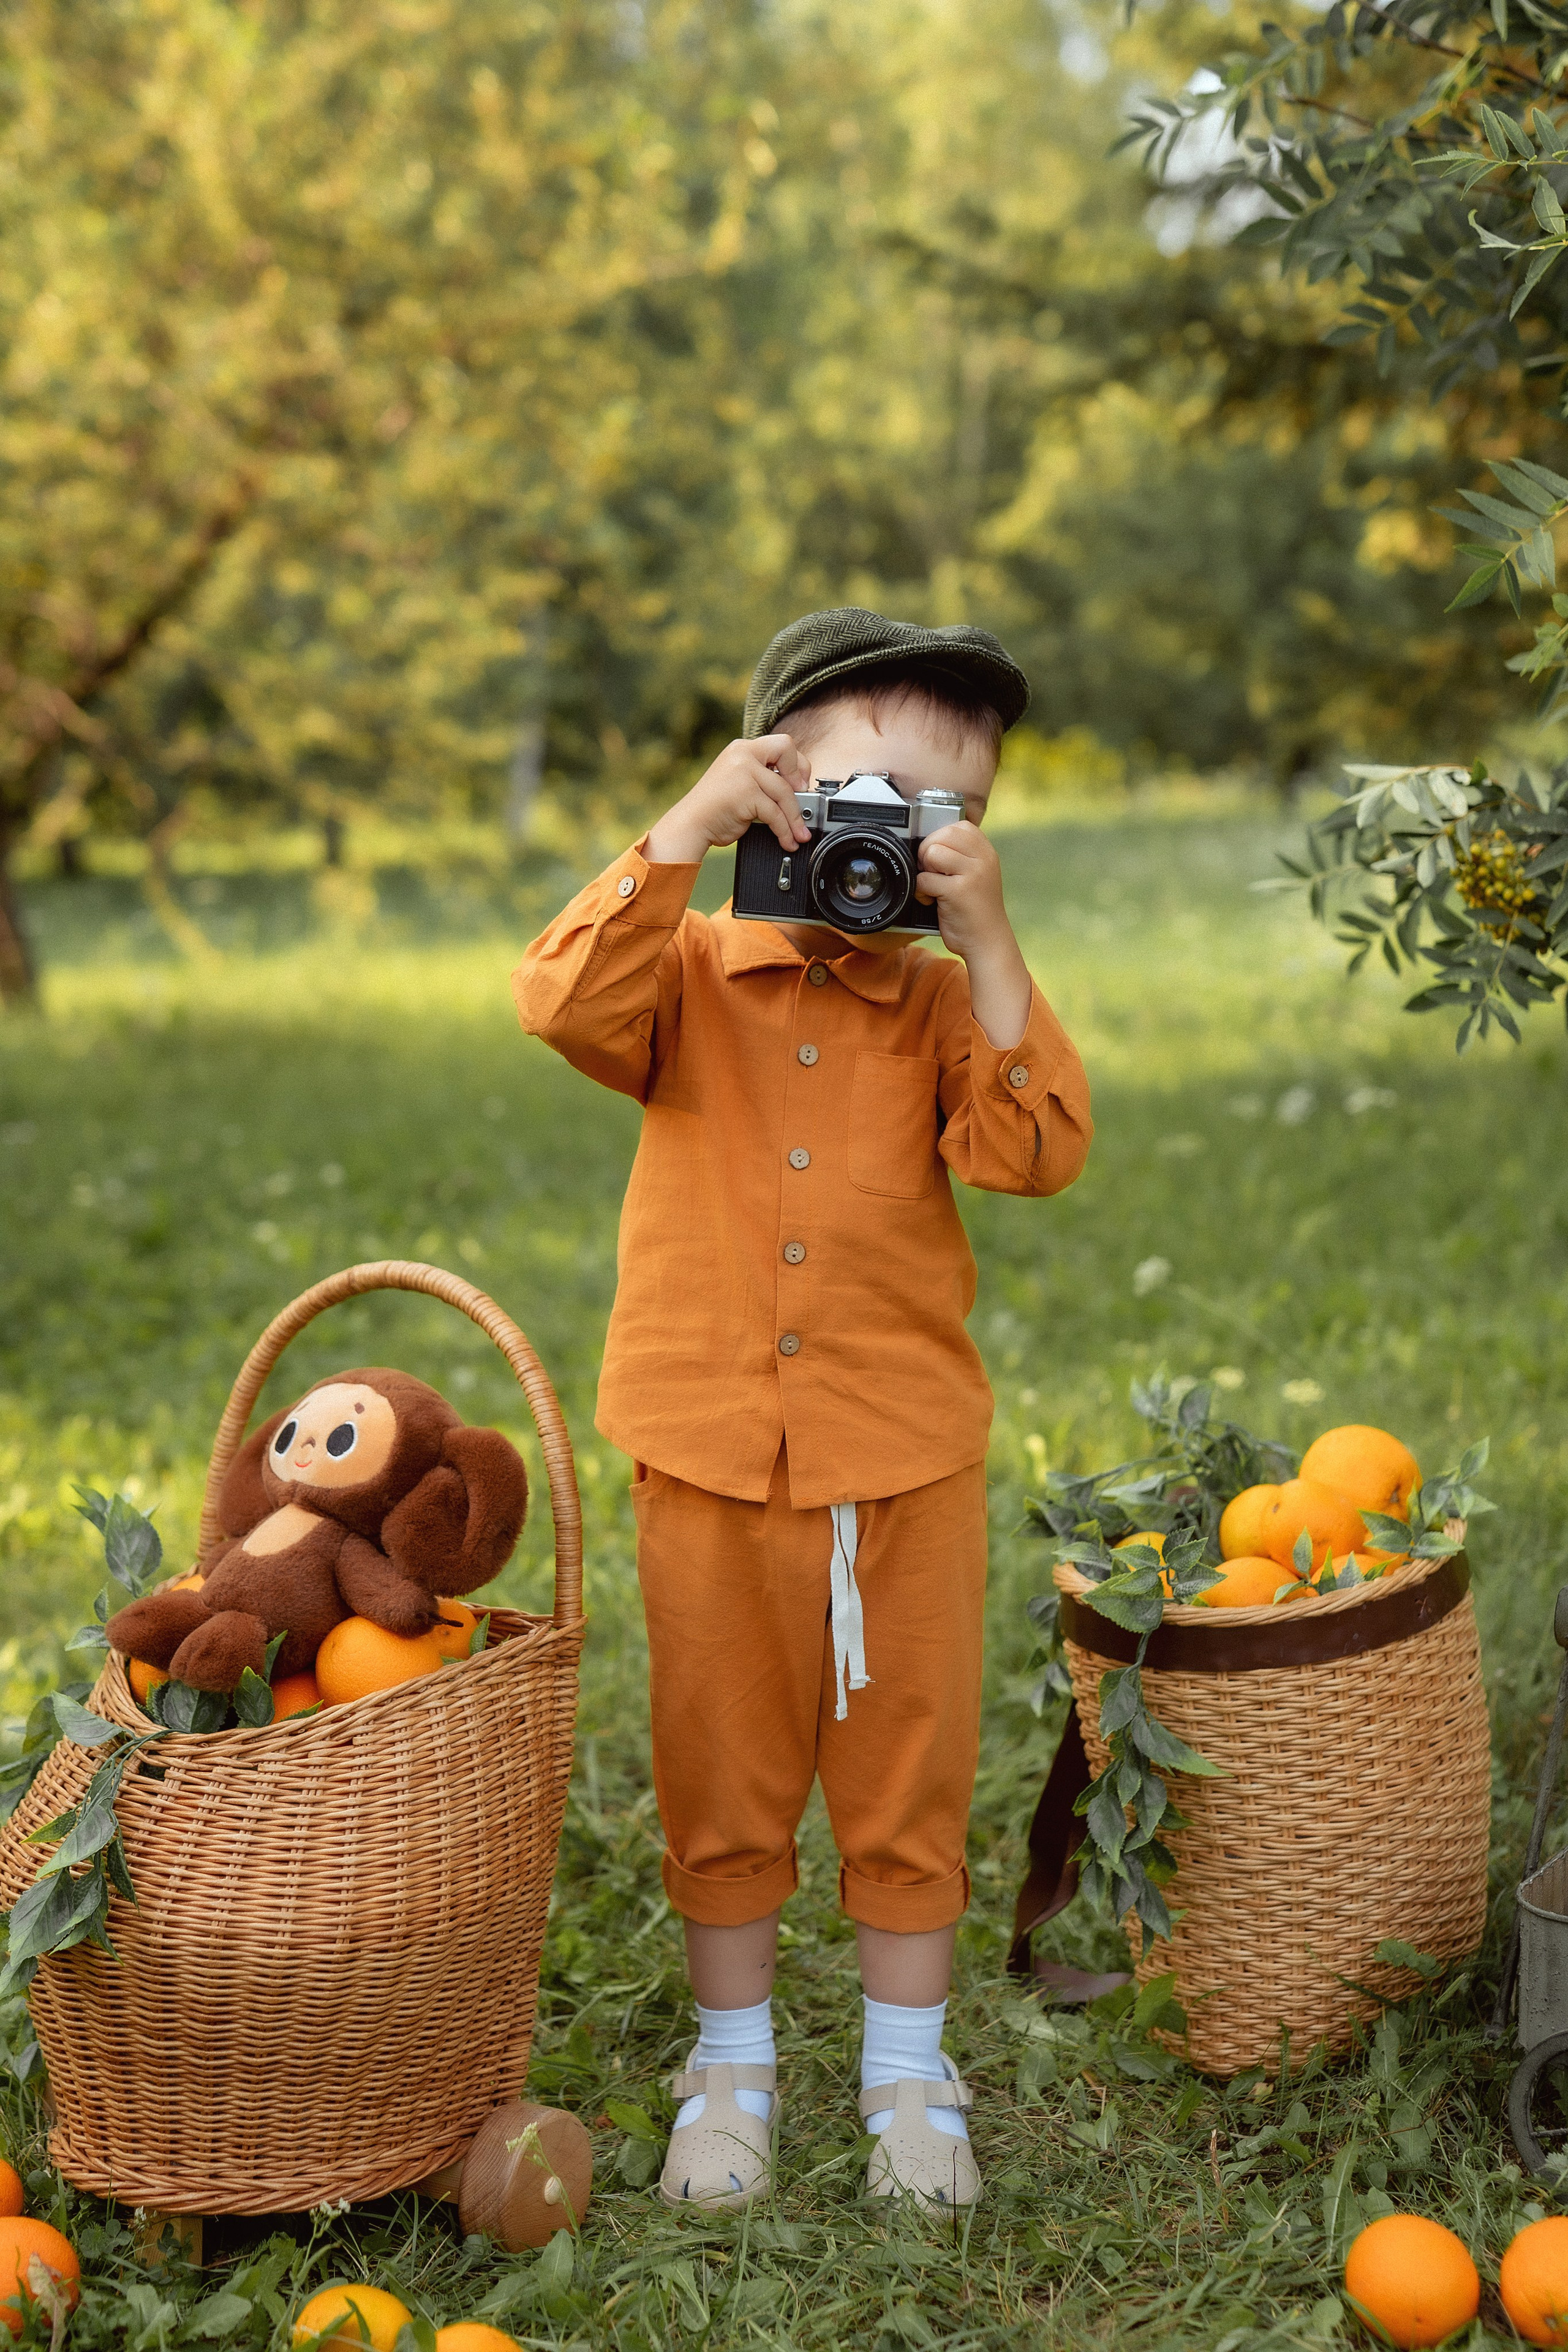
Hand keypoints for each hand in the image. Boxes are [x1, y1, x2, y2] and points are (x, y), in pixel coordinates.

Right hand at [646, 734, 812, 863]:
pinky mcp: (746, 793)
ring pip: (785, 791)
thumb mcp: (740, 781)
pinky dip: (785, 830)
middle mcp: (743, 754)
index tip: (799, 784)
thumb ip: (763, 777)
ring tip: (800, 834)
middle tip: (803, 801)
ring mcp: (744, 772)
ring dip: (796, 818)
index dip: (797, 763)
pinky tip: (787, 840)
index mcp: (742, 748)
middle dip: (800, 778)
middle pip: (787, 753)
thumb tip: (799, 789)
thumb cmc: (715, 807)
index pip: (782, 743)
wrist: (691, 824)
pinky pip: (775, 813)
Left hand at [916, 823, 1032, 1048]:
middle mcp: (983, 859)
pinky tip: (932, 901)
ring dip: (924, 871)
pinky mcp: (958, 892)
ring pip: (932, 853)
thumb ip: (961, 856)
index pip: (957, 826)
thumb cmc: (976, 910)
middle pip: (942, 836)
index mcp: (987, 852)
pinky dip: (921, 892)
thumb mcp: (977, 875)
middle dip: (928, 852)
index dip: (940, 839)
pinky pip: (924, 879)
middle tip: (930, 872)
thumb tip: (929, 840)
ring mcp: (972, 874)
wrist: (988, 943)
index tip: (939, 860)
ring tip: (932, 886)